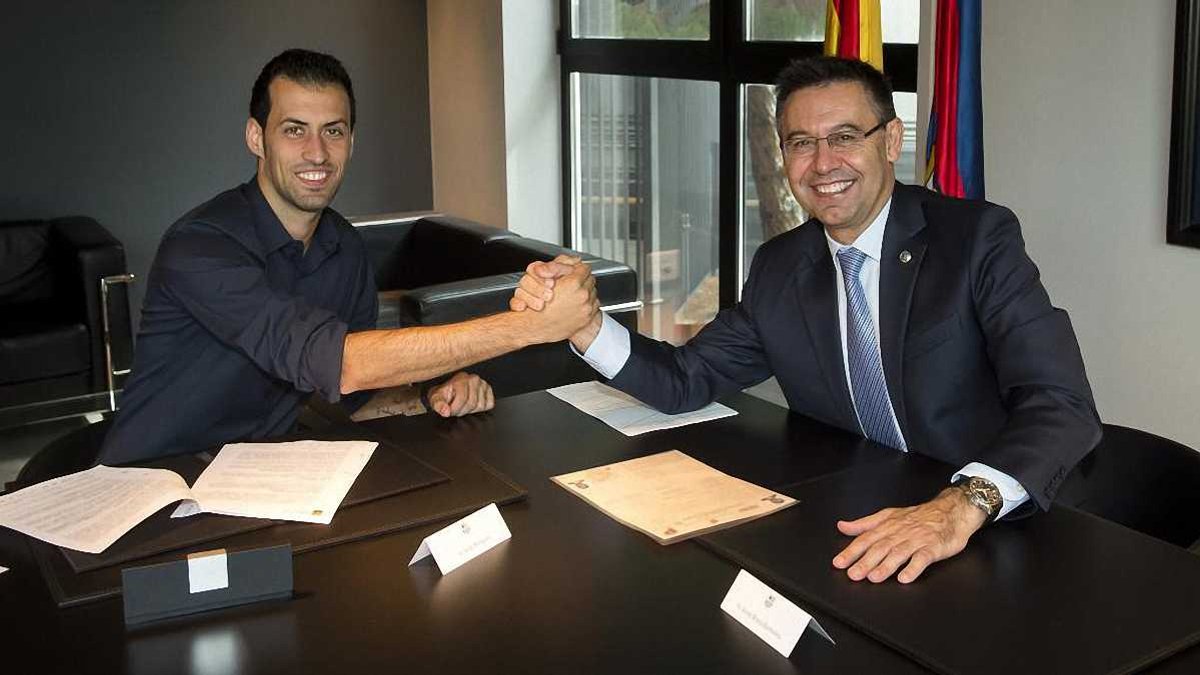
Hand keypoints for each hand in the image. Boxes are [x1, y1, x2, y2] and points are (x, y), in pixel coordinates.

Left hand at [427, 372, 494, 416]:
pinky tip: (472, 404)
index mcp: (461, 379)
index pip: (462, 398)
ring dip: (471, 410)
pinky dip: (480, 408)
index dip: (455, 409)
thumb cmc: (443, 394)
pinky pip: (489, 404)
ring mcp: (483, 384)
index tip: (449, 410)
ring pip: (480, 405)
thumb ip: (438, 404)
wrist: (450, 391)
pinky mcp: (489, 390)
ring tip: (463, 405)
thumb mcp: (435, 398)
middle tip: (456, 408)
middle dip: (462, 410)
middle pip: (472, 403)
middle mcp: (474, 379)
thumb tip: (445, 411)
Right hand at [516, 260, 598, 343]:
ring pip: (592, 291)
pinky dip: (587, 303)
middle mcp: (582, 295)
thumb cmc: (538, 304)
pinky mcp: (587, 318)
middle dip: (582, 280)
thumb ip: (560, 266)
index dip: (577, 269)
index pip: (584, 268)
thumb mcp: (545, 278)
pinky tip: (575, 304)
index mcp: (573, 283)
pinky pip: (593, 305)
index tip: (574, 271)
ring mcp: (586, 307)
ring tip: (573, 294)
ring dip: (585, 291)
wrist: (536, 326)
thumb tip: (574, 260)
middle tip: (572, 283)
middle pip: (590, 279)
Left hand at [831, 487, 986, 583]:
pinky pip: (922, 558)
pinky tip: (905, 577)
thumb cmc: (919, 516)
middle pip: (880, 547)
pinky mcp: (933, 547)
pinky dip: (913, 568)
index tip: (839, 563)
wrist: (951, 511)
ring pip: (899, 553)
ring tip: (874, 577)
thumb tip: (842, 526)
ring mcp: (917, 540)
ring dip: (886, 566)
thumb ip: (864, 524)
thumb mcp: (888, 516)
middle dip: (865, 561)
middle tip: (853, 574)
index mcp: (888, 525)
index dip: (852, 551)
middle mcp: (900, 532)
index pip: (866, 539)